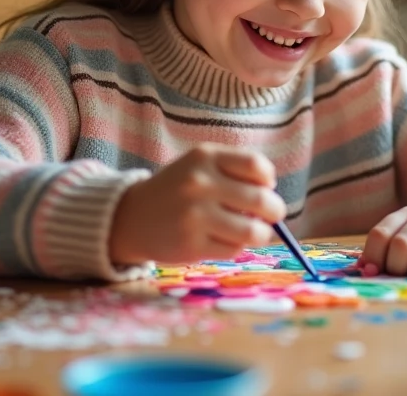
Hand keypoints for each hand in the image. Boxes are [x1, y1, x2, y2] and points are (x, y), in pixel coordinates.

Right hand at [109, 143, 285, 265]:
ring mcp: (195, 216)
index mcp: (205, 157)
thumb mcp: (199, 166)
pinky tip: (224, 239)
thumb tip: (274, 201)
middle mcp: (199, 183)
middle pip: (261, 201)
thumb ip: (235, 173)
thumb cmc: (177, 189)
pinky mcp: (191, 245)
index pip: (256, 166)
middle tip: (271, 216)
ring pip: (252, 231)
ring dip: (261, 234)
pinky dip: (236, 247)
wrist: (132, 216)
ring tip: (254, 232)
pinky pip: (233, 249)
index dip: (268, 181)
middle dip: (275, 212)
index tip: (264, 188)